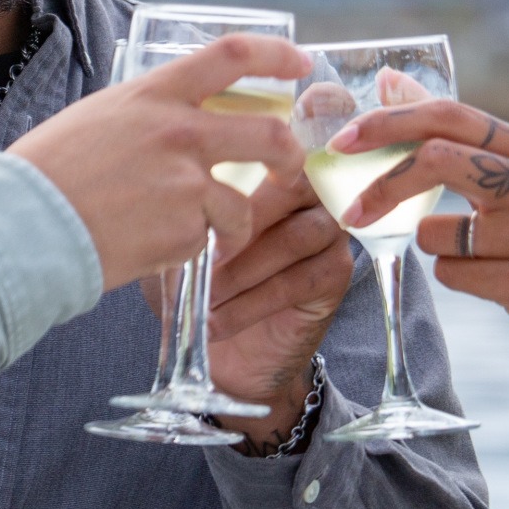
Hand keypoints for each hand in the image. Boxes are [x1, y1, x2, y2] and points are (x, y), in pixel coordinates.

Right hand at [12, 35, 307, 292]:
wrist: (24, 224)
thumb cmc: (45, 172)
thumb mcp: (95, 118)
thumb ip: (144, 116)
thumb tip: (171, 124)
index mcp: (154, 94)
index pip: (232, 56)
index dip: (276, 57)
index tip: (299, 65)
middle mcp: (179, 132)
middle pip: (269, 133)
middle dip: (290, 156)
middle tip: (288, 169)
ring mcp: (186, 183)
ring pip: (242, 205)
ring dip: (235, 226)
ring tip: (213, 238)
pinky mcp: (184, 231)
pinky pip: (203, 241)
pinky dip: (186, 249)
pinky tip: (150, 248)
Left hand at [202, 162, 350, 442]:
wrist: (226, 358)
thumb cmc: (198, 291)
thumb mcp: (176, 249)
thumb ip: (178, 217)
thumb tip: (172, 199)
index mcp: (268, 176)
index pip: (268, 149)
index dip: (242, 166)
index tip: (200, 198)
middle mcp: (306, 197)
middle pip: (289, 186)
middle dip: (240, 222)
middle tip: (202, 256)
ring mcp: (327, 234)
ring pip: (294, 236)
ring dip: (243, 270)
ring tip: (206, 297)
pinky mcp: (335, 274)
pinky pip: (299, 279)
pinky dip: (253, 302)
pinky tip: (220, 321)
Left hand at [334, 100, 508, 403]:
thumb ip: (454, 137)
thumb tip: (388, 81)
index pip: (448, 115)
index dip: (388, 122)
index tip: (343, 140)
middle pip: (437, 159)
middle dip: (385, 183)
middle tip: (351, 209)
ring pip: (436, 232)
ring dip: (435, 248)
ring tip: (478, 258)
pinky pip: (453, 275)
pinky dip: (456, 279)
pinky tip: (494, 282)